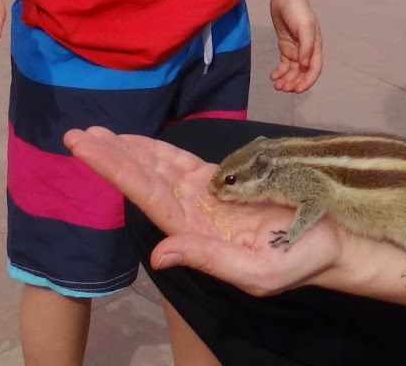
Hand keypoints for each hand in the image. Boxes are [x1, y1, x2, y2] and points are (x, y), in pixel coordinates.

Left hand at [64, 127, 340, 296]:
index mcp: (193, 232)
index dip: (114, 169)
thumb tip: (160, 255)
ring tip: (96, 133)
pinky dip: (157, 149)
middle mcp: (191, 211)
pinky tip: (137, 142)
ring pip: (157, 166)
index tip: (83, 148)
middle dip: (110, 156)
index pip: (145, 195)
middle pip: (142, 177)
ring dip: (128, 149)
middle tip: (76, 135)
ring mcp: (204, 195)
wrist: (329, 244)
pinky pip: (181, 161)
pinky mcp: (222, 180)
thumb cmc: (296, 262)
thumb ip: (207, 260)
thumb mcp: (254, 272)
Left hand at [267, 0, 322, 92]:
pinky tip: (273, 76)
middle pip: (302, 72)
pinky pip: (284, 64)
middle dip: (294, 82)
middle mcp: (307, 50)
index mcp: (315, 46)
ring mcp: (296, 49)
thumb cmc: (298, 10)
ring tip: (277, 86)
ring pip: (292, 70)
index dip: (307, 81)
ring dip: (286, 80)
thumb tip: (305, 64)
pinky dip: (279, 72)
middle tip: (283, 89)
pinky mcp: (285, 46)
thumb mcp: (305, 27)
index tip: (297, 90)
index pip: (314, 68)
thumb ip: (306, 46)